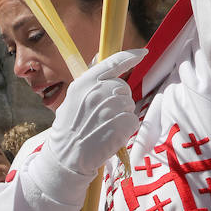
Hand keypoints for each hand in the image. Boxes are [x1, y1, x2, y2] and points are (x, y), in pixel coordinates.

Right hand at [43, 49, 144, 176]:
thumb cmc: (68, 129)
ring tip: (104, 127)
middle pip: (123, 87)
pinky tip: (110, 136)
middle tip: (103, 116)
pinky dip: (125, 129)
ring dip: (121, 116)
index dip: (131, 56)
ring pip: (129, 105)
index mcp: (84, 83)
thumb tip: (100, 60)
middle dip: (118, 100)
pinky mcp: (122, 122)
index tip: (144, 53)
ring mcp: (111, 107)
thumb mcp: (71, 100)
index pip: (113, 62)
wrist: (66, 157)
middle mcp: (98, 91)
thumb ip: (89, 82)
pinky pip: (133, 120)